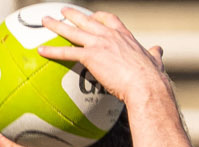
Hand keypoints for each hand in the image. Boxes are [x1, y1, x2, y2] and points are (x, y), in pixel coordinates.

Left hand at [39, 7, 169, 106]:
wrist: (145, 83)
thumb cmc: (151, 77)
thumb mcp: (154, 61)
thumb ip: (154, 54)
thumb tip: (158, 49)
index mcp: (124, 36)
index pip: (109, 20)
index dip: (99, 17)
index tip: (92, 16)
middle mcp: (110, 35)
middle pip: (87, 20)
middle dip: (74, 14)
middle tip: (62, 11)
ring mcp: (99, 43)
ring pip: (73, 31)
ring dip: (57, 25)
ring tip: (44, 21)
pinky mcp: (91, 56)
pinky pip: (66, 52)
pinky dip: (52, 51)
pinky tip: (40, 50)